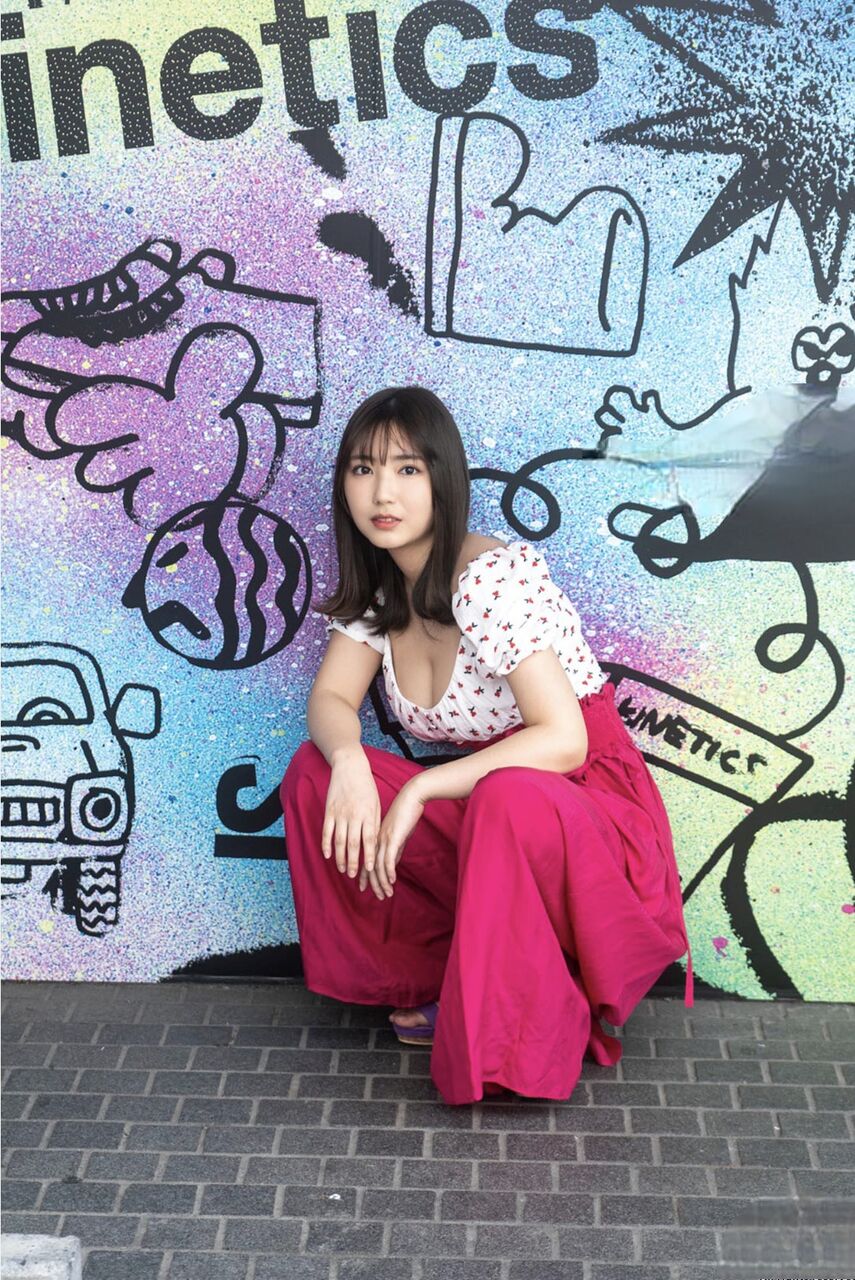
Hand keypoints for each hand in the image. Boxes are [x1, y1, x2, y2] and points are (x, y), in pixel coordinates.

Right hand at [322, 753, 380, 879]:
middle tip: (354, 876)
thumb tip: (374, 843)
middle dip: (353, 861)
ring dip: (340, 857)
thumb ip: (374, 823)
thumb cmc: (367, 787)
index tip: (369, 869)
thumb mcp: (376, 804)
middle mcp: (354, 815)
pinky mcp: (329, 810)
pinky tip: (327, 855)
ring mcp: (340, 813)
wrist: (350, 767)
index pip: (369, 839)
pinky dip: (326, 844)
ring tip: (342, 869)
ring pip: (339, 840)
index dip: (368, 855)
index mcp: (368, 814)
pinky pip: (326, 830)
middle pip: (353, 843)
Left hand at [359, 779, 424, 899]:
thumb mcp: (399, 833)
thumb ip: (395, 847)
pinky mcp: (393, 837)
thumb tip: (393, 861)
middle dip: (374, 884)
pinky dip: (389, 871)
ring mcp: (384, 838)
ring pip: (378, 865)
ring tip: (387, 894)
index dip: (364, 876)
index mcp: (375, 838)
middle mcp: (376, 840)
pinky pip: (389, 857)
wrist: (412, 796)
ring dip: (382, 882)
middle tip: (379, 897)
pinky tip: (392, 880)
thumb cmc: (406, 812)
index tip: (362, 888)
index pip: (366, 861)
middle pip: (370, 867)